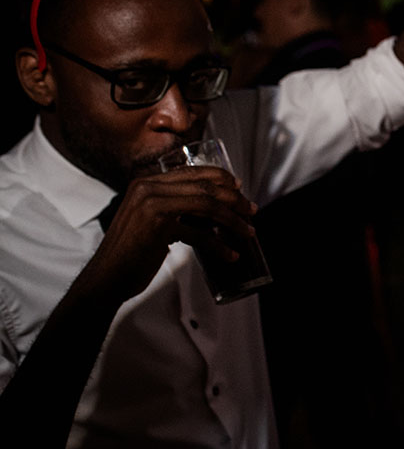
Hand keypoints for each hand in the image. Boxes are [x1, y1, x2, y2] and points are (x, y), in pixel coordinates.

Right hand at [85, 167, 257, 301]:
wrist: (106, 277)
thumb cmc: (133, 252)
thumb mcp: (153, 221)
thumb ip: (176, 209)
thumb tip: (214, 211)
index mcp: (147, 182)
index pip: (193, 172)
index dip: (221, 179)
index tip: (240, 190)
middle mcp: (147, 187)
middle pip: (204, 186)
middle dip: (234, 199)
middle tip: (252, 211)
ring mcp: (152, 205)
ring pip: (207, 206)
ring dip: (233, 220)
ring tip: (249, 232)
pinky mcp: (158, 226)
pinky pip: (199, 234)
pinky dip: (219, 245)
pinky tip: (231, 254)